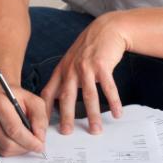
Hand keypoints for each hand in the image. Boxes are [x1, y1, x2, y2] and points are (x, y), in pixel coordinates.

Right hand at [0, 83, 47, 156]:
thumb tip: (39, 136)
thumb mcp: (33, 101)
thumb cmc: (16, 100)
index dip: (29, 141)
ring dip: (17, 149)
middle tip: (34, 144)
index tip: (39, 145)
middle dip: (24, 147)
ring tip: (23, 139)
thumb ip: (40, 117)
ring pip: (2, 149)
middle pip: (7, 143)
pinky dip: (8, 149)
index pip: (14, 129)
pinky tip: (11, 138)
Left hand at [40, 11, 126, 134]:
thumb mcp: (71, 60)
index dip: (44, 109)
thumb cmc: (88, 48)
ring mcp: (87, 66)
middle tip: (67, 132)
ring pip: (89, 95)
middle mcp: (72, 69)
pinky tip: (117, 113)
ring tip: (95, 129)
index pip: (48, 92)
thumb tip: (55, 100)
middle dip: (66, 116)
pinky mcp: (103, 65)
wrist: (106, 29)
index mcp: (62, 70)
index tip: (45, 124)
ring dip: (93, 114)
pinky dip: (113, 102)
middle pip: (67, 97)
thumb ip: (64, 78)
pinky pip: (108, 87)